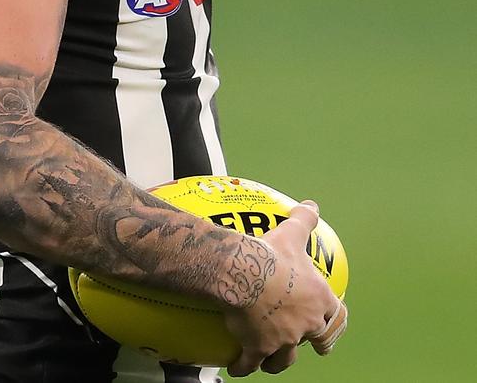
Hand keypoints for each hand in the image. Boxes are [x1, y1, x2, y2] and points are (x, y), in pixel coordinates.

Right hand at [223, 201, 347, 375]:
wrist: (246, 274)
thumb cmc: (272, 253)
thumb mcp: (292, 232)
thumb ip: (304, 220)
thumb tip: (311, 206)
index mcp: (318, 298)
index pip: (336, 317)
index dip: (335, 324)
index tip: (331, 329)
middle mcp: (305, 323)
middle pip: (314, 340)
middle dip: (312, 344)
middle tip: (305, 346)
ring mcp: (283, 339)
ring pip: (284, 359)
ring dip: (277, 360)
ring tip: (268, 360)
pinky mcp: (258, 348)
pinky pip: (250, 364)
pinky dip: (243, 367)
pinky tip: (236, 368)